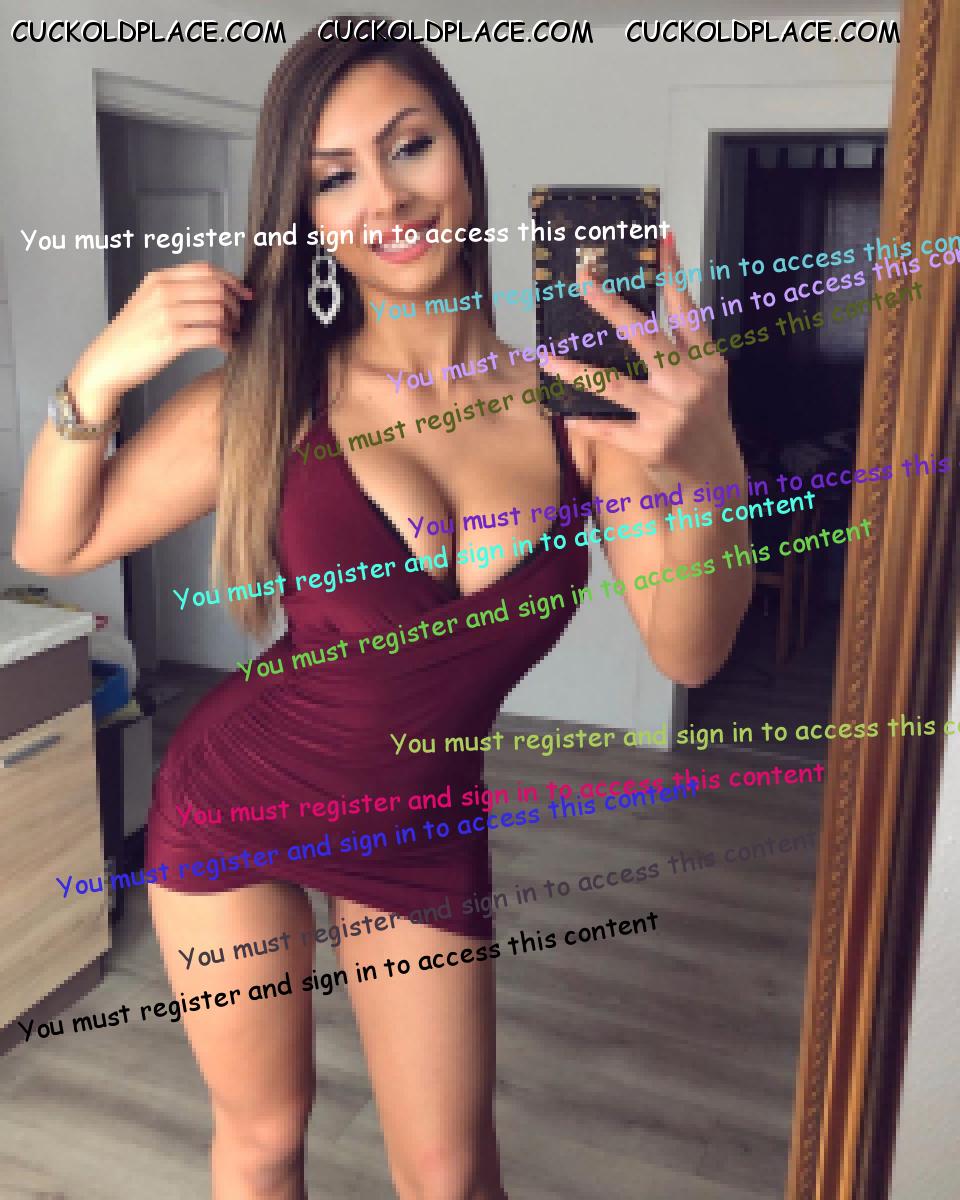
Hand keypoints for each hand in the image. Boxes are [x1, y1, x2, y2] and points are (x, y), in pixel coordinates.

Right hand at [69, 261, 252, 416]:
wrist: (107, 362)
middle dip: (236, 304)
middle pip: (216, 288)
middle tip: (240, 319)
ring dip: (232, 324)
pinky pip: (212, 335)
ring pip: (217, 311)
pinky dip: (226, 342)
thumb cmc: (131, 337)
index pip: (205, 269)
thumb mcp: (148, 303)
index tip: (245, 294)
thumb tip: (214, 292)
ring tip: (233, 334)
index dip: (231, 280)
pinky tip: (226, 347)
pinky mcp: (171, 339)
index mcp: (159, 280)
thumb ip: (175, 292)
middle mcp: (163, 292)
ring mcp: (167, 315)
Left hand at [543, 233, 743, 487]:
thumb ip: (685, 349)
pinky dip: (585, 421)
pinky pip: (607, 427)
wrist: (715, 480)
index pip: (689, 309)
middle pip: (645, 334)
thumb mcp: (706, 382)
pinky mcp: (651, 444)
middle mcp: (690, 382)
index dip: (675, 272)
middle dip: (612, 305)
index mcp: (706, 362)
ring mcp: (670, 414)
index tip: (660, 238)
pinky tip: (565, 413)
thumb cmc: (703, 424)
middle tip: (584, 282)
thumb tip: (645, 314)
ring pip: (613, 384)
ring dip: (576, 371)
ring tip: (548, 360)